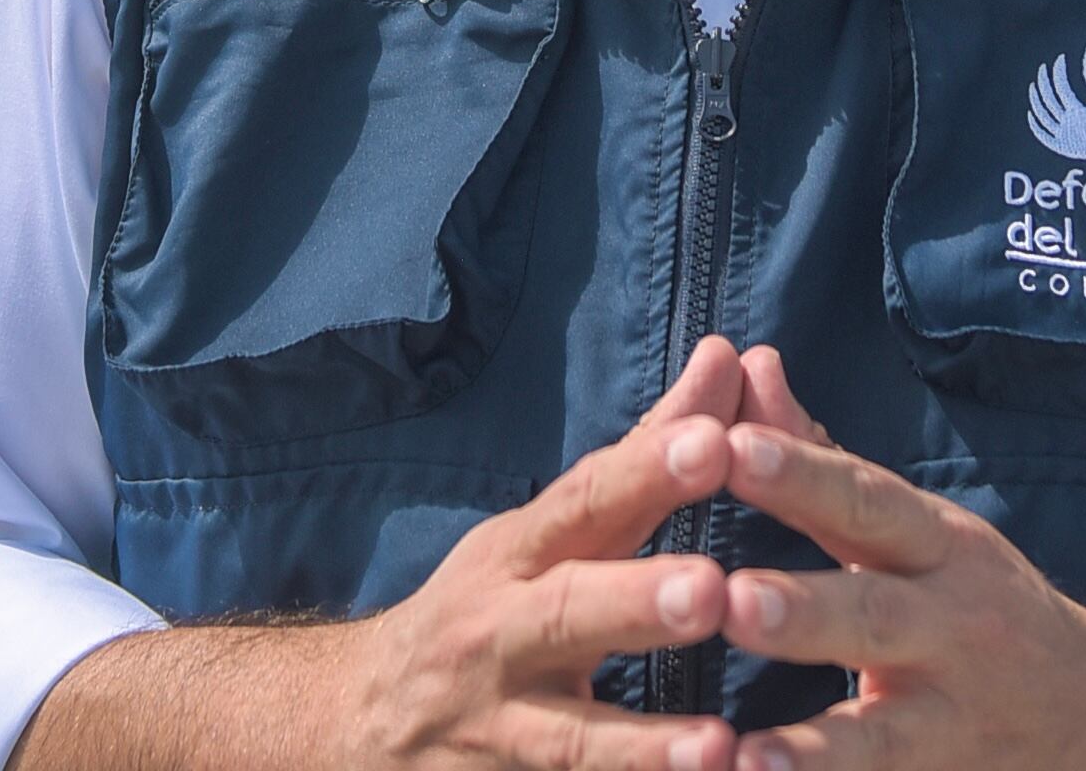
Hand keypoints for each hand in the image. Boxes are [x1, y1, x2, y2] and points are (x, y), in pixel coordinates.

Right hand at [20, 340, 758, 770]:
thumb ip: (649, 453)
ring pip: (566, 741)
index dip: (645, 472)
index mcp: (519, 555)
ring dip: (640, 748)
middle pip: (565, 614)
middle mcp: (498, 636)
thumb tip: (731, 354)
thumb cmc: (487, 608)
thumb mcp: (550, 530)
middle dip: (635, 602)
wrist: (354, 724)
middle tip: (713, 590)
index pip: (582, 502)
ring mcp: (494, 730)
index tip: (715, 441)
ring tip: (717, 749)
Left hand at [712, 392, 1085, 770]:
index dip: (802, 474)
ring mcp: (952, 716)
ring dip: (813, 744)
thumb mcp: (918, 528)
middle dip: (807, 609)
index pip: (866, 499)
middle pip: (875, 613)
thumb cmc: (979, 603)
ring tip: (744, 750)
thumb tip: (746, 365)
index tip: (733, 448)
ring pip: (880, 732)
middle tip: (733, 599)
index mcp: (937, 546)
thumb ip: (818, 460)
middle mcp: (953, 626)